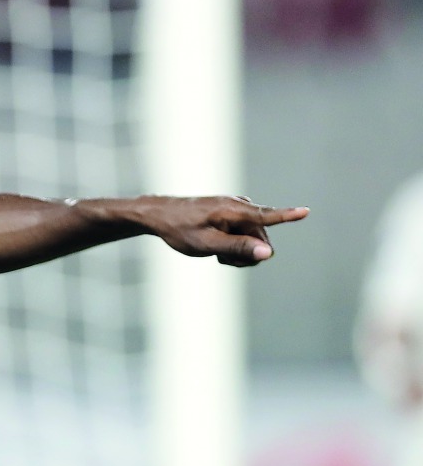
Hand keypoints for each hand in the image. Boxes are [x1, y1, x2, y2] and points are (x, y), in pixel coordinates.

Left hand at [142, 196, 308, 266]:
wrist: (159, 216)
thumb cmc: (180, 229)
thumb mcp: (207, 244)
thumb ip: (238, 248)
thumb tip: (268, 253)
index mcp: (234, 210)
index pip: (266, 216)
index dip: (288, 216)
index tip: (306, 211)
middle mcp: (239, 206)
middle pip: (262, 240)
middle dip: (247, 254)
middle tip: (222, 259)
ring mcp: (236, 210)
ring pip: (254, 241)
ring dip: (239, 251)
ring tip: (216, 252)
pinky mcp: (232, 215)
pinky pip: (244, 235)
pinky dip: (233, 244)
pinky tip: (215, 246)